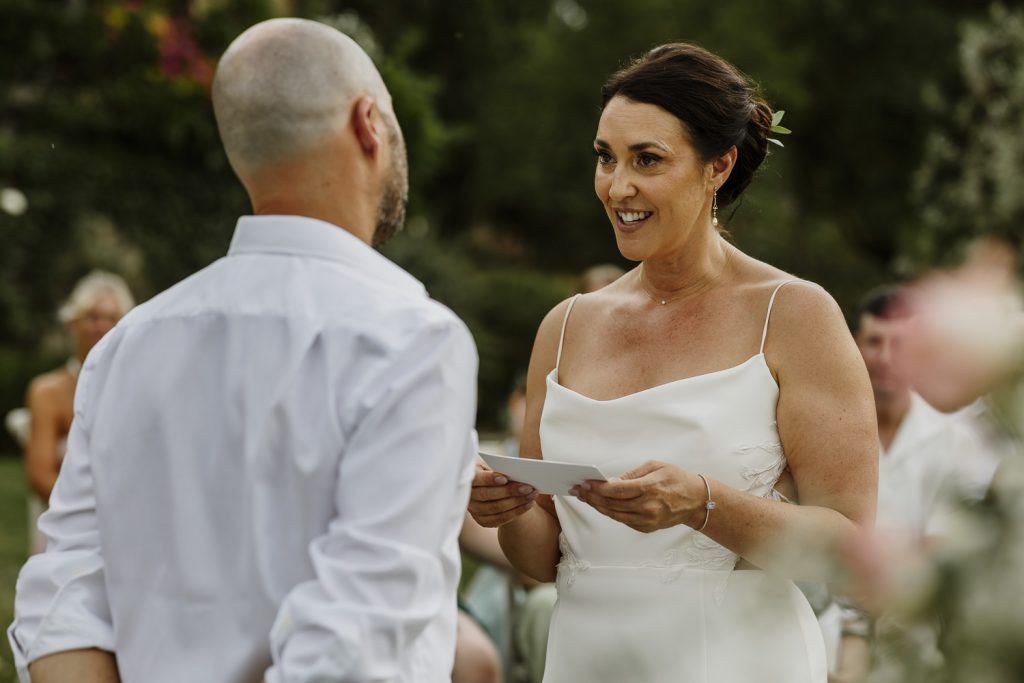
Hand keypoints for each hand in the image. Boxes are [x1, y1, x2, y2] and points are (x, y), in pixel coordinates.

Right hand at [468, 463, 536, 526]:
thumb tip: (517, 471)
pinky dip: (516, 512)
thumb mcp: (492, 466)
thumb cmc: (492, 471)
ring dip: (517, 502)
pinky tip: (528, 505)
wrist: (489, 487)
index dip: (489, 479)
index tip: (504, 478)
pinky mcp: (482, 520)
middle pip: (487, 495)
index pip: (476, 479)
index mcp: (469, 478)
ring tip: (532, 495)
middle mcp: (468, 496)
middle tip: (528, 487)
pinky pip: (500, 519)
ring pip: (495, 509)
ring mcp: (474, 510)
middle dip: (509, 491)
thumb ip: (500, 468)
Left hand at [570, 461, 703, 532]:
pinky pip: (623, 520)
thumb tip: (612, 481)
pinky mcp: (647, 527)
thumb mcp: (656, 466)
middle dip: (592, 497)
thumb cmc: (677, 479)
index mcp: (649, 488)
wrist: (696, 501)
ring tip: (586, 498)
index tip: (585, 483)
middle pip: (612, 504)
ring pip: (615, 514)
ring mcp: (647, 520)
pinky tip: (601, 505)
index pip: (616, 490)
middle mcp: (647, 507)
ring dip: (597, 507)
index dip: (597, 488)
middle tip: (578, 491)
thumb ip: (632, 474)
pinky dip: (610, 513)